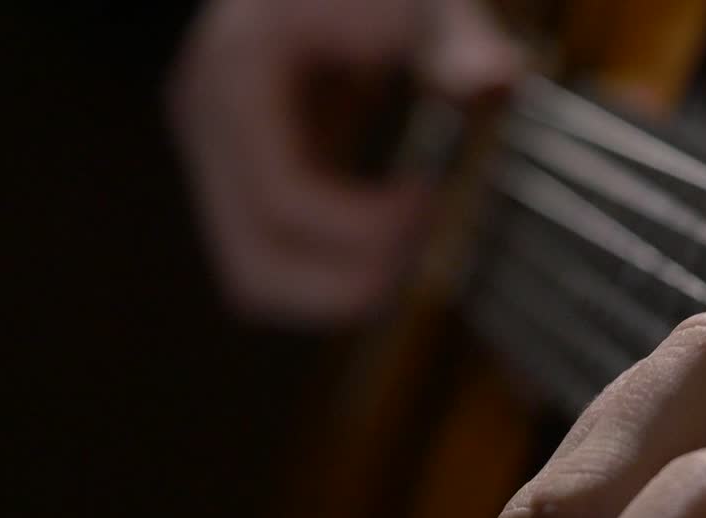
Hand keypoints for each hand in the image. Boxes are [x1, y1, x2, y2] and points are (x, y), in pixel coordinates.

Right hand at [170, 0, 519, 324]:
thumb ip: (457, 40)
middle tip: (424, 249)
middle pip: (255, 264)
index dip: (365, 227)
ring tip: (410, 251)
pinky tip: (393, 235)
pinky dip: (332, 270)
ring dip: (339, 289)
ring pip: (255, 279)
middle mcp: (209, 120)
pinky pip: (273, 259)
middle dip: (351, 281)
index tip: (433, 202)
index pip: (282, 199)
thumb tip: (495, 80)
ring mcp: (215, 154)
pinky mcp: (240, 176)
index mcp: (239, 72)